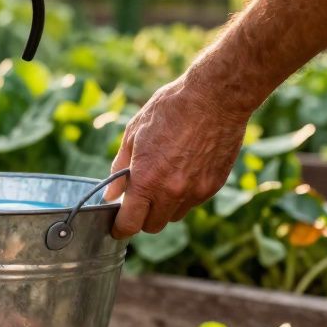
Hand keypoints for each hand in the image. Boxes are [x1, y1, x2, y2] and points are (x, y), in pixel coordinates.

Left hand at [104, 75, 248, 238]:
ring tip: (162, 179)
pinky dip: (184, 195)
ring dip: (164, 207)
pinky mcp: (215, 186)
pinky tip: (183, 170)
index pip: (130, 224)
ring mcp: (196, 191)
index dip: (120, 228)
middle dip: (142, 217)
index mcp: (147, 180)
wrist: (215, 98)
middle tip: (138, 199)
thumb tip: (111, 194)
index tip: (116, 226)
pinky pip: (193, 202)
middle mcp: (172, 192)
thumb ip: (120, 169)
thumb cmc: (169, 110)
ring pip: (174, 216)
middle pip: (152, 226)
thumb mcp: (133, 134)